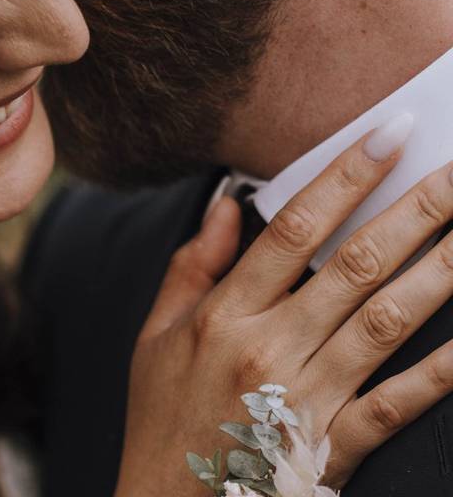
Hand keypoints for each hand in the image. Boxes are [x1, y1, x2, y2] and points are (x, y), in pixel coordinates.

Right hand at [115, 131, 452, 495]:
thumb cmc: (161, 414)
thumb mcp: (155, 333)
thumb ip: (192, 265)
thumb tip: (226, 205)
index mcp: (222, 315)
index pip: (293, 229)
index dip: (345, 176)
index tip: (388, 134)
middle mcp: (268, 348)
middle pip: (355, 265)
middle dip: (418, 208)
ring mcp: (304, 398)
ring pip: (387, 321)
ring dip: (442, 270)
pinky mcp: (331, 445)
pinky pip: (398, 401)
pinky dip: (441, 368)